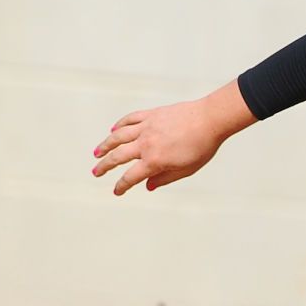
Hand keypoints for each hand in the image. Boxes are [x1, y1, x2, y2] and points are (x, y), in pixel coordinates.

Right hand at [92, 80, 255, 195]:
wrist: (210, 120)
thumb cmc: (202, 147)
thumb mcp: (186, 169)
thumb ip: (165, 178)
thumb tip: (147, 186)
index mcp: (154, 161)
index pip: (131, 177)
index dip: (122, 186)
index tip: (116, 191)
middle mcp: (145, 144)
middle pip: (118, 157)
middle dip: (104, 166)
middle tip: (96, 172)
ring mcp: (146, 127)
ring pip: (118, 137)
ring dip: (105, 145)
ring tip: (97, 152)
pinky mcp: (150, 114)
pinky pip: (129, 119)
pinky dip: (119, 125)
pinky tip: (113, 130)